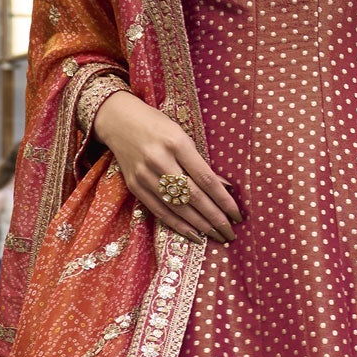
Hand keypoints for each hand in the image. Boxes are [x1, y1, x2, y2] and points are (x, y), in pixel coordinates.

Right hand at [93, 90, 241, 243]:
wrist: (118, 120)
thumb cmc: (157, 126)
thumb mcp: (182, 136)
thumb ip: (200, 162)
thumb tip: (224, 188)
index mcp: (176, 143)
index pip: (205, 179)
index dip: (223, 200)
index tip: (237, 215)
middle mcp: (160, 160)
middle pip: (193, 196)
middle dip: (215, 218)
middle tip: (230, 233)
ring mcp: (144, 175)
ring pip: (177, 207)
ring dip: (200, 225)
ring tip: (216, 236)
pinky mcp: (134, 186)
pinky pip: (159, 211)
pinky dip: (178, 225)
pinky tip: (194, 234)